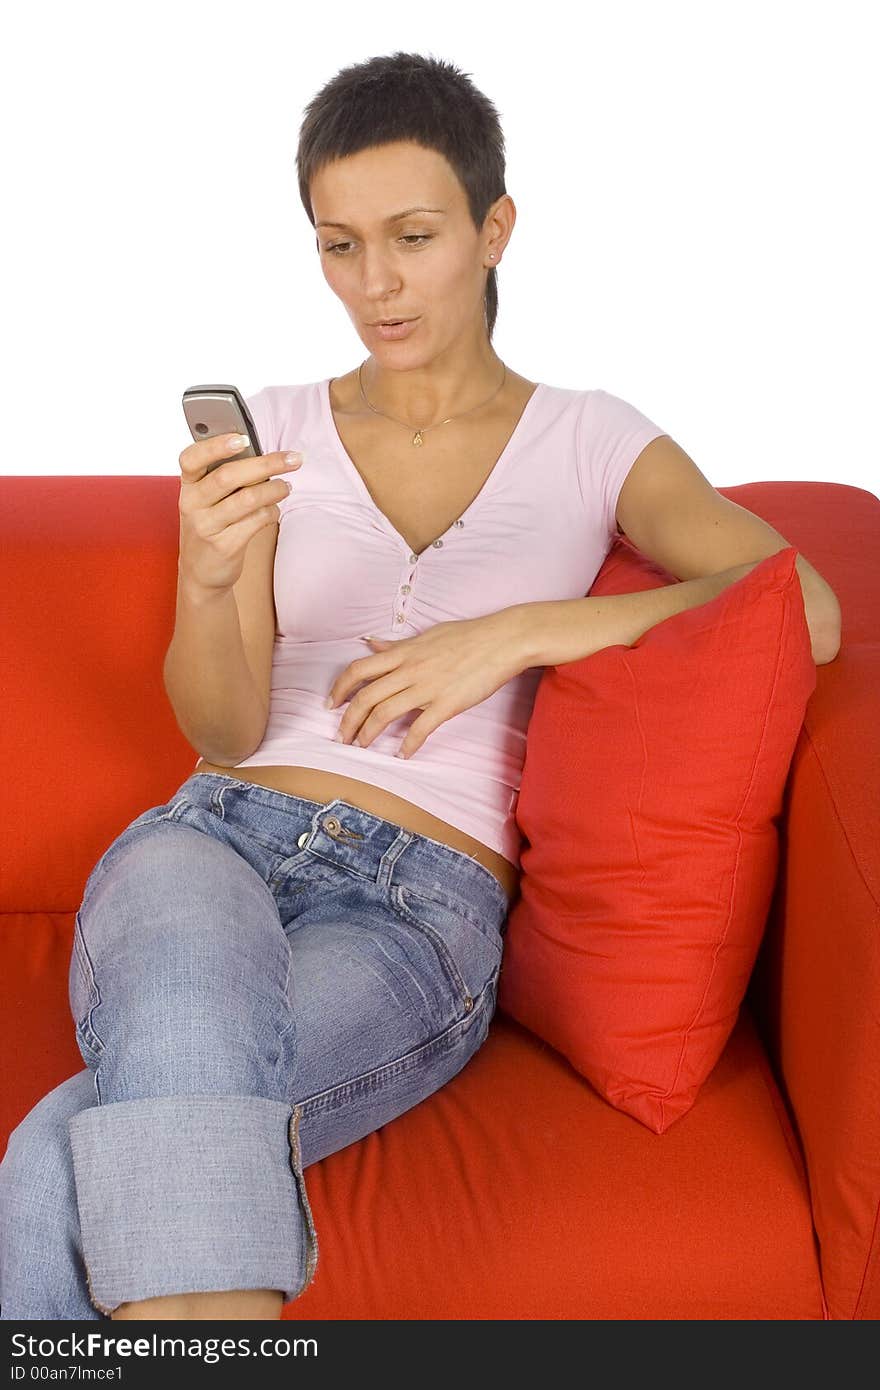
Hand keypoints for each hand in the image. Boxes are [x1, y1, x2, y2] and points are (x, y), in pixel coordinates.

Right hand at [177, 433, 303, 592]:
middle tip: (293, 459)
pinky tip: (274, 509)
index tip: (243, 438)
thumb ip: (225, 477)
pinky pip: (255, 522)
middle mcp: (191, 504)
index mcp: (187, 485)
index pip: (191, 458)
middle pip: (228, 477)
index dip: (215, 446)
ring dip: (274, 490)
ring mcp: (205, 527)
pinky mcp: (223, 546)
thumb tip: (261, 454)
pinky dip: (271, 512)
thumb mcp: (207, 500)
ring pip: (246, 500)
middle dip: (266, 464)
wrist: (201, 572)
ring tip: (287, 486)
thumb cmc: (211, 525)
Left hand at [326, 610, 528, 758]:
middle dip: (348, 720)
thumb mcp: (426, 635)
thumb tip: (370, 643)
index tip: (331, 704)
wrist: (502, 640)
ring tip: (362, 747)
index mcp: (402, 653)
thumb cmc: (467, 635)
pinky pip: (420, 728)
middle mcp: (409, 670)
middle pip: (365, 697)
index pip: (358, 670)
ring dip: (368, 733)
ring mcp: (427, 688)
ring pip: (385, 713)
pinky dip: (408, 744)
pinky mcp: (447, 704)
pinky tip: (402, 754)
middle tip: (341, 736)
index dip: (339, 688)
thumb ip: (396, 645)